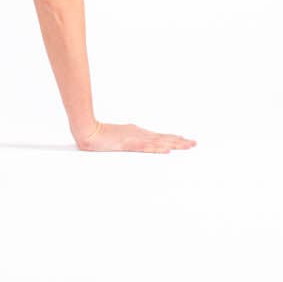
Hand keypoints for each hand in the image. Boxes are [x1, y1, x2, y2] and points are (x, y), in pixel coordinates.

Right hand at [73, 121, 195, 153]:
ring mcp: (135, 138)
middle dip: (179, 141)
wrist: (88, 131)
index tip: (184, 140)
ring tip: (187, 145)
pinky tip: (167, 150)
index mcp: (137, 133)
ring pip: (159, 142)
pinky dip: (157, 148)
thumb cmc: (100, 136)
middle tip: (194, 143)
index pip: (159, 137)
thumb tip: (135, 144)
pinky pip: (146, 147)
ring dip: (174, 144)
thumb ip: (128, 141)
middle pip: (163, 138)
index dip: (172, 138)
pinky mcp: (128, 144)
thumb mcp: (117, 139)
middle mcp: (139, 134)